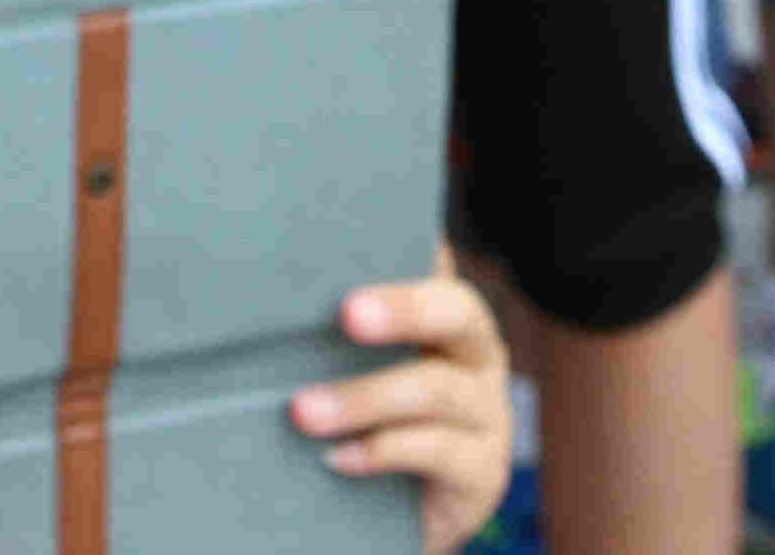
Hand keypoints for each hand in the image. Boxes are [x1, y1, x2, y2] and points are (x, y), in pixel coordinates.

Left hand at [289, 260, 513, 552]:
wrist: (401, 514)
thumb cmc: (376, 422)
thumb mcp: (362, 370)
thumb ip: (346, 330)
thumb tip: (285, 280)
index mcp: (452, 319)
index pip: (438, 272)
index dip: (410, 260)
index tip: (362, 260)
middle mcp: (480, 356)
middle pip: (458, 313)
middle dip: (404, 310)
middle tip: (349, 314)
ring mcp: (489, 414)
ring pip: (435, 389)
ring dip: (365, 398)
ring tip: (305, 411)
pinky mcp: (484, 471)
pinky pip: (437, 451)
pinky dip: (382, 451)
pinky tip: (337, 457)